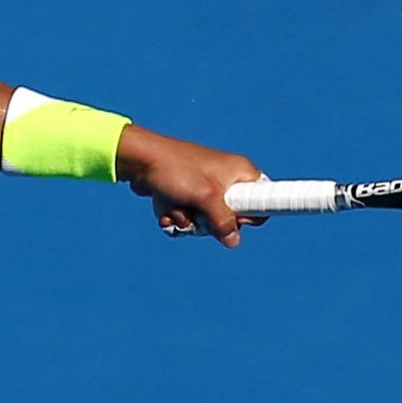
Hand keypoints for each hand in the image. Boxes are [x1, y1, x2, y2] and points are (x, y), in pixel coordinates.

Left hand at [119, 126, 264, 246]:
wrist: (139, 161)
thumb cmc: (176, 170)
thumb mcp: (205, 197)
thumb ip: (223, 221)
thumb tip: (233, 241)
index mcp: (239, 173)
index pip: (261, 201)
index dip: (249, 215)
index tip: (235, 220)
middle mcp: (225, 181)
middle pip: (230, 219)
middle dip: (208, 223)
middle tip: (199, 213)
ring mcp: (204, 190)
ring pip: (204, 222)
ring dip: (187, 221)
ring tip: (176, 206)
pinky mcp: (186, 196)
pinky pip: (187, 218)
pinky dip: (175, 217)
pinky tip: (165, 208)